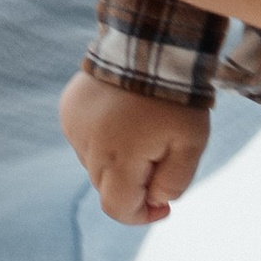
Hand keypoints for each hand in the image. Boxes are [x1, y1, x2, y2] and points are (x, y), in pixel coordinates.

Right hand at [61, 65, 211, 222]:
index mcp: (117, 159)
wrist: (150, 44)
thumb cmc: (177, 98)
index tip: (163, 207)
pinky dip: (103, 137)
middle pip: (107, 187)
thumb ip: (174, 181)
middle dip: (133, 182)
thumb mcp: (192, 143)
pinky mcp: (69, 110)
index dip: (141, 215)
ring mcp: (74, 127)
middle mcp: (88, 147)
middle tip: (160, 157)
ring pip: (95, 163)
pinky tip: (121, 116)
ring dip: (116, 158)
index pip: (117, 208)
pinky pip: (85, 138)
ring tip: (141, 129)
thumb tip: (155, 201)